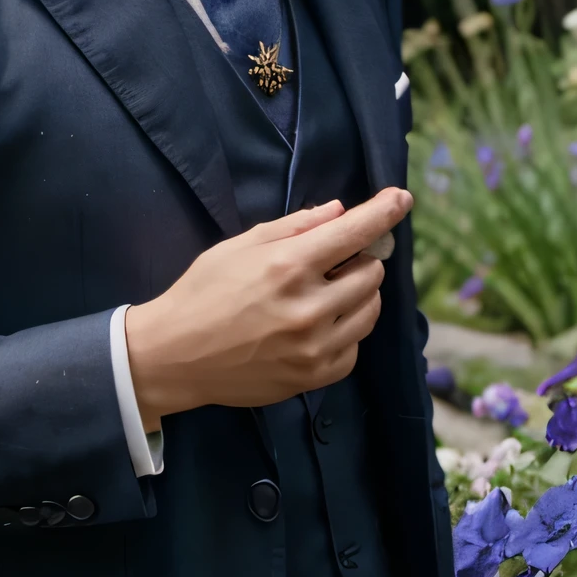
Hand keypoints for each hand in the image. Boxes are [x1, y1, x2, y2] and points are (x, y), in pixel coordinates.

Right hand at [125, 187, 411, 428]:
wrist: (174, 356)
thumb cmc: (202, 292)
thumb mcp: (238, 247)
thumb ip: (293, 227)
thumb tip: (338, 211)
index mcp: (288, 266)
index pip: (355, 232)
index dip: (385, 212)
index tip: (402, 199)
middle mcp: (309, 307)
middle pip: (372, 273)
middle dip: (359, 260)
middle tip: (332, 263)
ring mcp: (315, 347)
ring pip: (371, 310)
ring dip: (358, 295)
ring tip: (326, 293)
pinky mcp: (314, 377)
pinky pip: (355, 347)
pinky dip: (345, 331)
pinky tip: (318, 326)